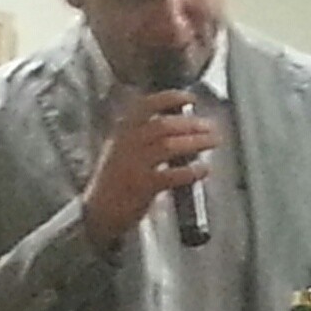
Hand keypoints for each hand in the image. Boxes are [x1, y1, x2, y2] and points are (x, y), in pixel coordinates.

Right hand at [82, 88, 217, 249]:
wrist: (97, 212)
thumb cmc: (116, 180)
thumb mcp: (122, 149)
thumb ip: (143, 134)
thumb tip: (179, 123)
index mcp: (122, 131)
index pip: (145, 105)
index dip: (170, 98)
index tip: (190, 98)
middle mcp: (127, 143)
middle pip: (163, 125)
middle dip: (191, 123)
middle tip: (211, 126)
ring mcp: (134, 164)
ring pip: (168, 146)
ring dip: (195, 142)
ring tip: (213, 141)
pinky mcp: (142, 186)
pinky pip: (171, 175)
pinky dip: (191, 171)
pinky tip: (204, 169)